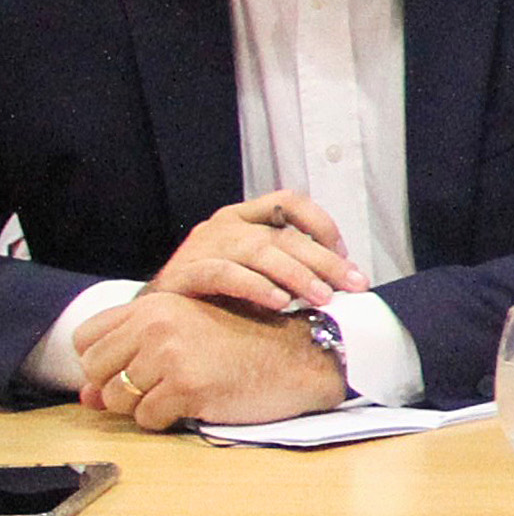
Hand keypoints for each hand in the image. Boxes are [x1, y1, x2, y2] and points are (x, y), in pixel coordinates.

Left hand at [74, 289, 346, 430]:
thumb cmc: (247, 345)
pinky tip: (193, 406)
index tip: (129, 370)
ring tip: (177, 397)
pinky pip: (148, 418)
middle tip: (156, 388)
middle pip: (96, 370)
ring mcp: (172, 356)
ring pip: (118, 398)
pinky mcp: (189, 387)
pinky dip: (165, 420)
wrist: (301, 357)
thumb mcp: (186, 335)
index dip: (100, 362)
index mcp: (155, 305)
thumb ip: (132, 357)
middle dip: (118, 388)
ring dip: (142, 407)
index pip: (87, 339)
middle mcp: (157, 325)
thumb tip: (86, 398)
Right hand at [150, 190, 370, 317]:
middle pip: (284, 236)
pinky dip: (255, 287)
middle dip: (325, 261)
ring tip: (322, 298)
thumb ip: (292, 270)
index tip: (345, 254)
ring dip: (296, 275)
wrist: (157, 314)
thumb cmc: (217, 294)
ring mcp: (204, 246)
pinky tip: (279, 303)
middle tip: (354, 285)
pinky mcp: (186, 273)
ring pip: (259, 251)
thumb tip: (341, 284)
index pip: (289, 202)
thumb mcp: (259, 273)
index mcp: (245, 217)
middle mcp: (226, 225)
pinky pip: (225, 274)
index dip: (321, 224)